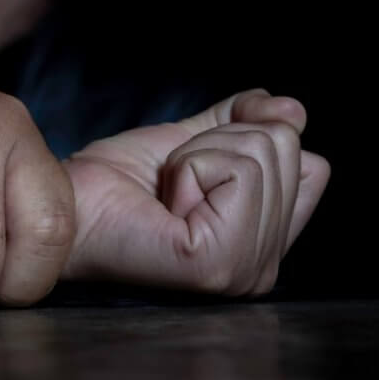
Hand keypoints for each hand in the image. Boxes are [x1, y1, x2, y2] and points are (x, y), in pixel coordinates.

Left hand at [62, 90, 329, 294]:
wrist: (65, 206)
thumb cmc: (117, 183)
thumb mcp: (193, 141)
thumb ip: (245, 122)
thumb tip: (294, 108)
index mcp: (265, 244)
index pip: (313, 165)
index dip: (254, 138)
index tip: (195, 166)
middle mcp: (264, 269)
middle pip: (288, 149)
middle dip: (219, 144)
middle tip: (172, 184)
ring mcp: (245, 271)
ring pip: (263, 153)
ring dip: (198, 156)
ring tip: (166, 195)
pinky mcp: (219, 263)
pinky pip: (238, 170)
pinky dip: (190, 167)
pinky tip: (164, 203)